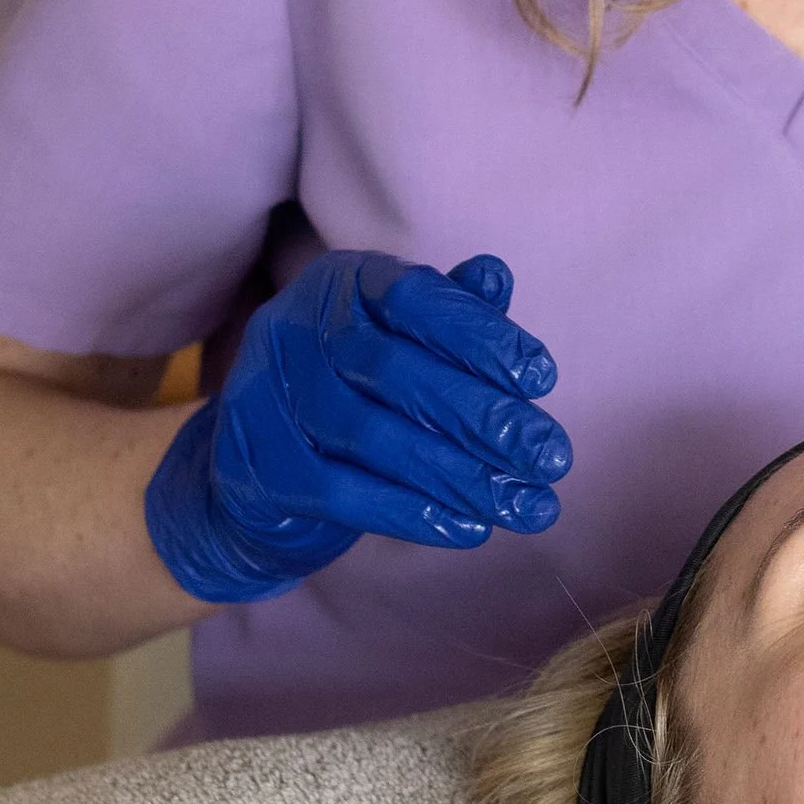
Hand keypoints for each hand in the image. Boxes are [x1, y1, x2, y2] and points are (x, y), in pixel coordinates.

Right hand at [144, 250, 571, 605]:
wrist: (253, 472)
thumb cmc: (352, 393)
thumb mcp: (400, 342)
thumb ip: (449, 312)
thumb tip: (496, 276)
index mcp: (339, 283)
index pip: (413, 297)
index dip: (478, 335)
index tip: (542, 377)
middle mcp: (293, 328)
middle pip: (395, 371)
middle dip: (482, 416)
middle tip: (550, 455)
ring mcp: (266, 397)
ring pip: (373, 436)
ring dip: (460, 475)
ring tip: (526, 505)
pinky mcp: (259, 467)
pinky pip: (342, 492)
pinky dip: (412, 512)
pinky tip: (469, 527)